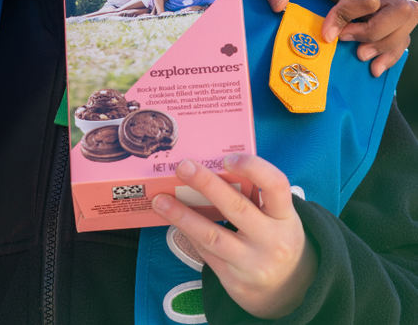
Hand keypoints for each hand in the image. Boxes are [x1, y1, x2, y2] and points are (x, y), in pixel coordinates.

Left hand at [152, 155, 317, 319]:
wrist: (288, 290)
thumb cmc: (274, 237)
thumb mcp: (275, 216)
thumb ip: (252, 195)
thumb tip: (208, 166)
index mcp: (285, 217)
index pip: (275, 185)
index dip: (253, 167)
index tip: (227, 158)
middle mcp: (272, 240)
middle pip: (237, 207)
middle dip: (206, 184)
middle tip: (183, 166)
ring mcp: (254, 263)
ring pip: (213, 235)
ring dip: (182, 215)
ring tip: (160, 200)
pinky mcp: (235, 280)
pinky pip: (206, 252)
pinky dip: (188, 233)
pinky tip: (172, 219)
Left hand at [261, 0, 416, 75]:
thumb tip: (277, 6)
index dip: (347, 18)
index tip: (325, 34)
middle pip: (399, 9)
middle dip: (376, 33)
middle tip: (345, 42)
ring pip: (406, 19)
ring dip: (387, 44)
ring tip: (360, 56)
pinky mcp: (378, 8)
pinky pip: (401, 29)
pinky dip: (392, 49)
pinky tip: (374, 66)